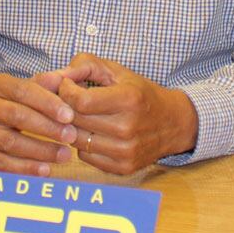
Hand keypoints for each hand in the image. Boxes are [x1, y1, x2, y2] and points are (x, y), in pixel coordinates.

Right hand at [0, 72, 77, 175]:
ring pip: (8, 142)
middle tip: (71, 137)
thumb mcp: (17, 91)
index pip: (22, 90)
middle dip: (47, 128)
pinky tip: (43, 170)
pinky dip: (23, 168)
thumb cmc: (0, 105)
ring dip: (39, 151)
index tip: (69, 116)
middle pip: (15, 116)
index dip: (47, 103)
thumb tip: (62, 79)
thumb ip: (40, 86)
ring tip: (62, 156)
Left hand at [53, 53, 197, 174]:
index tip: (66, 86)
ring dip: (72, 127)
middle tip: (68, 100)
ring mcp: (126, 151)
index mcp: (129, 99)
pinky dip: (83, 145)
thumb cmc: (140, 94)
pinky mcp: (123, 168)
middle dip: (65, 108)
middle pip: (76, 121)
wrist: (173, 123)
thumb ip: (87, 65)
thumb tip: (60, 75)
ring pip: (76, 141)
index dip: (66, 92)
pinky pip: (85, 157)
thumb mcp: (118, 71)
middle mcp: (128, 128)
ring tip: (81, 116)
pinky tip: (93, 133)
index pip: (80, 101)